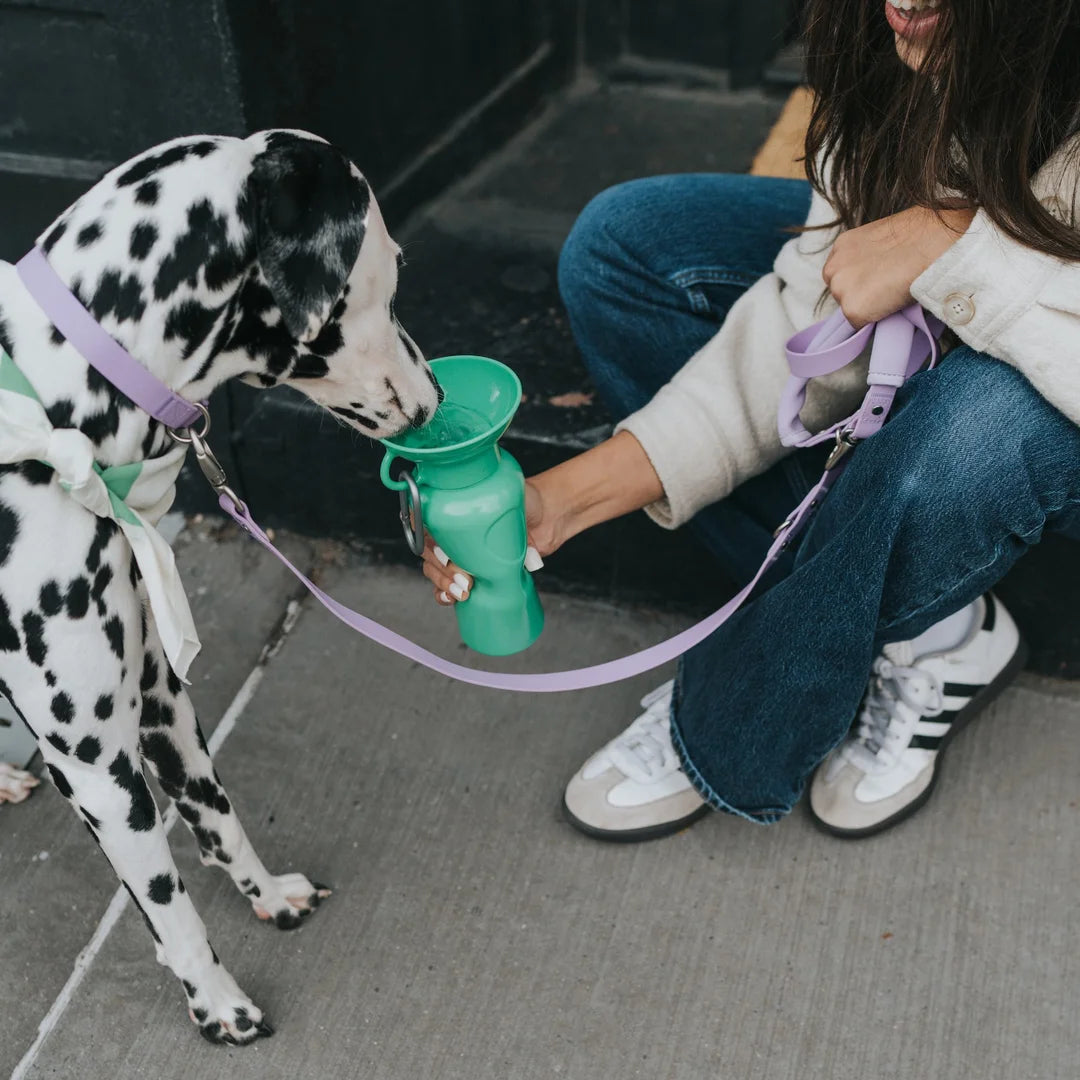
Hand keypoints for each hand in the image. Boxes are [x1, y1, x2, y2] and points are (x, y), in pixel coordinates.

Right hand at [420, 429, 662, 607]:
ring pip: (436, 570)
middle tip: (464, 580)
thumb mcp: (506, 493)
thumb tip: (479, 524)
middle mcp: (453, 530)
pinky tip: (452, 599)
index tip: (445, 556)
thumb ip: (492, 503)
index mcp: (452, 509)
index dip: (429, 545)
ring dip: (442, 584)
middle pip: (429, 553)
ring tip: (463, 592)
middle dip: (441, 571)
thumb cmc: (529, 499)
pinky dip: (445, 593)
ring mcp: (463, 551)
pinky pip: (450, 583)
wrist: (551, 515)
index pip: (425, 527)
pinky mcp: (476, 568)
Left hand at [823, 205, 975, 327]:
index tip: (878, 280)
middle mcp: (833, 268)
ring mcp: (840, 289)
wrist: (932, 244)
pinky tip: (893, 301)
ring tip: (893, 292)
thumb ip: (870, 257)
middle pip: (842, 294)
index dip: (862, 281)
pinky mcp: (852, 309)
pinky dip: (876, 319)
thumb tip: (876, 272)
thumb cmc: (920, 235)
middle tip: (888, 286)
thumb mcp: (883, 239)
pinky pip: (860, 325)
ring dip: (868, 307)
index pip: (843, 275)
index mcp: (842, 247)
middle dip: (861, 294)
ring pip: (851, 310)